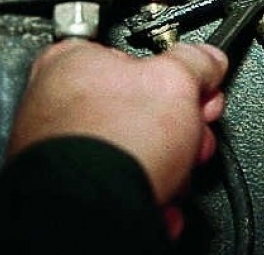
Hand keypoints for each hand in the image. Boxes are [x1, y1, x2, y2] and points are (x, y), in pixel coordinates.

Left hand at [7, 40, 227, 236]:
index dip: (177, 71)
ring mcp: (59, 149)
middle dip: (179, 122)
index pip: (136, 53)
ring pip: (133, 146)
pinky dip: (144, 188)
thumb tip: (208, 60)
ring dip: (167, 159)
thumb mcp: (177, 80)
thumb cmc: (114, 141)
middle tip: (194, 130)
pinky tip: (158, 196)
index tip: (198, 85)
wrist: (95, 209)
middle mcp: (55, 101)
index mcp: (73, 60)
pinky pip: (120, 180)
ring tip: (176, 169)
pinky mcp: (71, 188)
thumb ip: (196, 62)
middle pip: (139, 103)